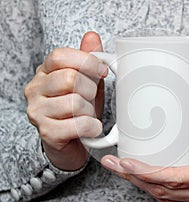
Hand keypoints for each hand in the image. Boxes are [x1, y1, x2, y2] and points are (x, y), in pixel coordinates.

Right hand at [24, 32, 107, 170]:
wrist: (71, 142)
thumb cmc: (79, 110)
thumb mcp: (87, 82)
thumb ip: (88, 60)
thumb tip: (92, 37)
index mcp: (44, 72)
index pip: (60, 56)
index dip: (86, 61)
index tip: (101, 71)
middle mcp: (35, 89)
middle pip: (70, 78)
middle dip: (90, 90)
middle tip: (91, 99)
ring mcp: (37, 111)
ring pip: (74, 102)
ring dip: (90, 111)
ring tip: (88, 115)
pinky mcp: (46, 132)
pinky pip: (78, 124)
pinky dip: (92, 126)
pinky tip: (90, 128)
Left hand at [101, 125, 188, 200]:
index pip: (173, 178)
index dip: (147, 172)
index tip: (126, 162)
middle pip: (162, 190)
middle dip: (134, 177)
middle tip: (113, 163)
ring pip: (162, 196)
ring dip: (138, 183)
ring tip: (120, 168)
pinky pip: (168, 198)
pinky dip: (150, 188)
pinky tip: (139, 176)